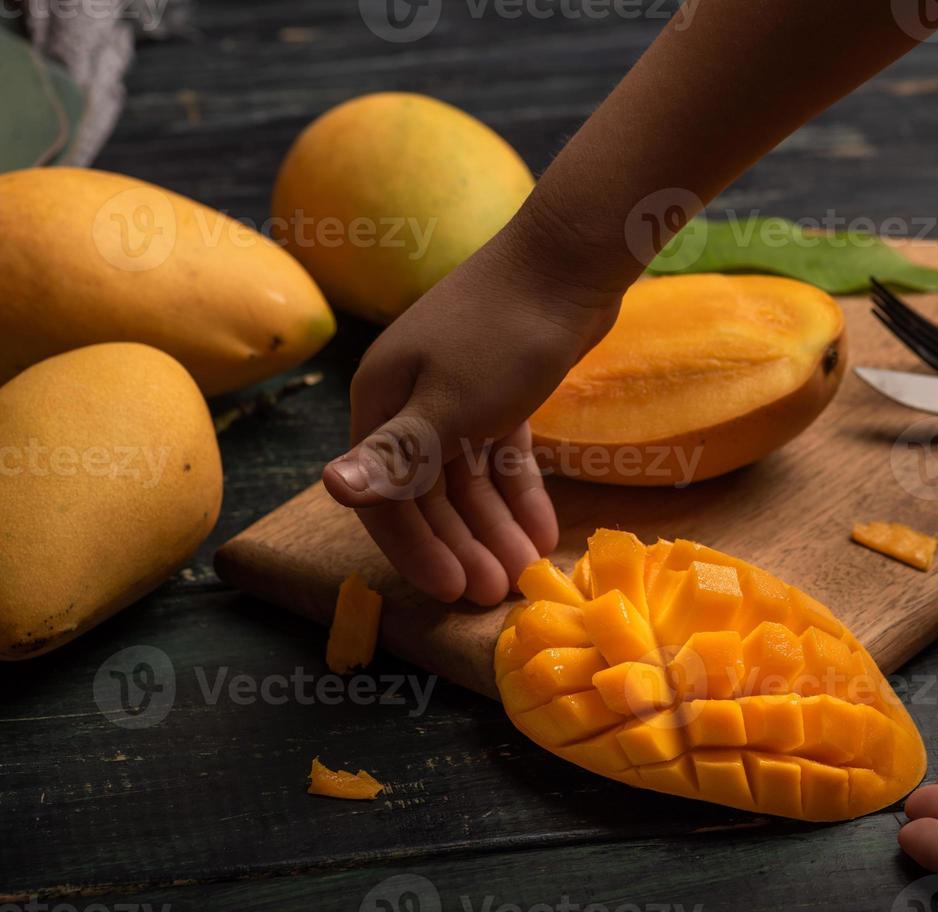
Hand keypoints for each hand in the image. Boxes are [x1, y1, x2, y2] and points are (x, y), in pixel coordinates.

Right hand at [322, 234, 619, 604]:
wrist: (570, 259)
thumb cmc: (506, 331)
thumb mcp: (452, 404)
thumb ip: (398, 454)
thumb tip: (332, 487)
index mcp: (383, 400)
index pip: (388, 495)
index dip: (416, 550)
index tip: (453, 593)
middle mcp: (412, 399)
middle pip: (431, 492)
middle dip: (463, 544)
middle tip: (497, 592)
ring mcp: (459, 393)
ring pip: (470, 477)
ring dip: (495, 526)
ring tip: (527, 570)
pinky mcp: (503, 389)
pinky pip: (504, 454)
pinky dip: (521, 491)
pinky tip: (545, 531)